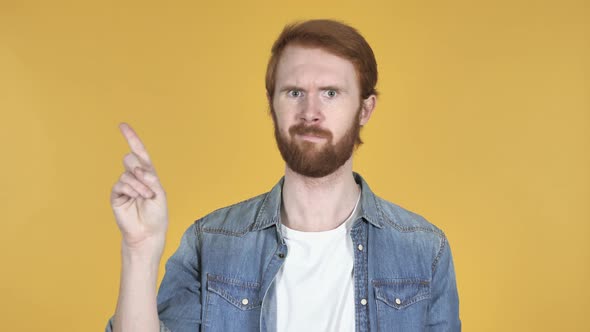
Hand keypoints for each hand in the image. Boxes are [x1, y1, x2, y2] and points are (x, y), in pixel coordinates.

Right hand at [110, 123, 167, 255]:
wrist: (148, 232)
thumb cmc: (157, 214)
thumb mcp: (160, 193)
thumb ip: (150, 178)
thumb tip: (137, 169)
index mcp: (147, 174)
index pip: (139, 152)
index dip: (131, 138)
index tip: (122, 125)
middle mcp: (135, 177)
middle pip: (131, 159)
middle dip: (141, 171)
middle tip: (148, 187)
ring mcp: (125, 185)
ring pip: (127, 172)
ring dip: (139, 185)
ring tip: (145, 197)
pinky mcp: (116, 195)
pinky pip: (121, 183)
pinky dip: (131, 190)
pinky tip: (136, 198)